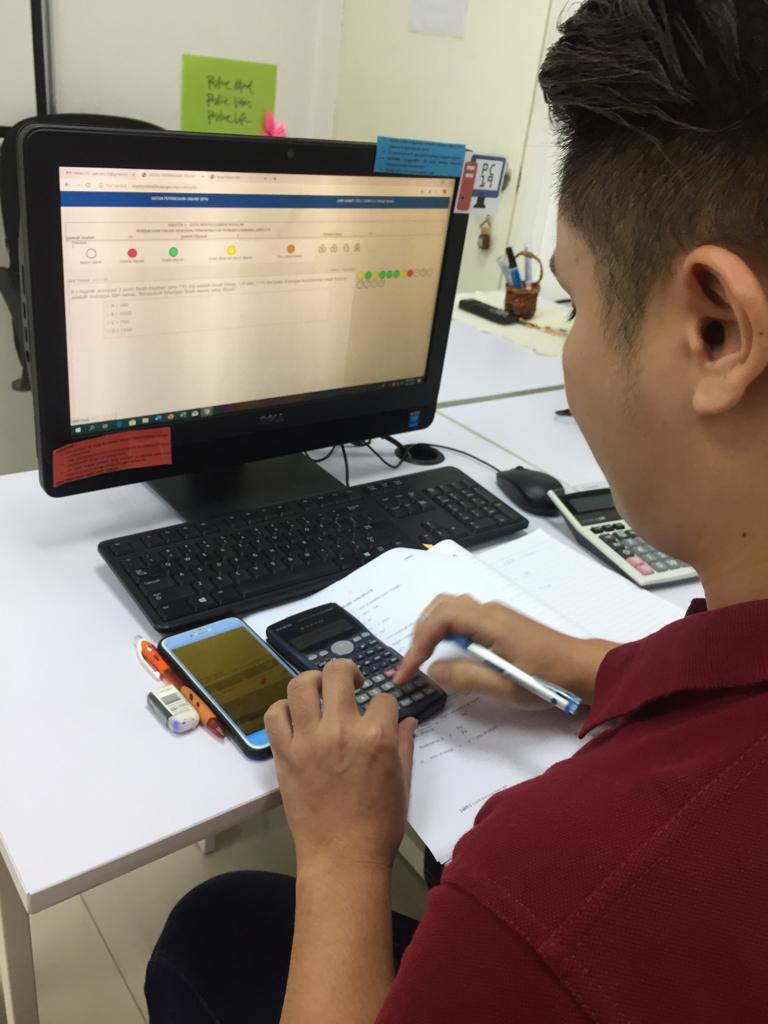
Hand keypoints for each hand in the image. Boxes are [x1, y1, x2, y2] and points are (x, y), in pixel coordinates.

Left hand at [265, 660, 417, 871]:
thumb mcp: (402, 782)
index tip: (380, 716)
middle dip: (348, 672)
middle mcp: (341, 729)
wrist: (342, 857)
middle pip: (338, 673)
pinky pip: (274, 715)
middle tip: (350, 684)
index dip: (384, 705)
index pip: (383, 698)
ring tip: (318, 692)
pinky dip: (282, 709)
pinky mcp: (285, 754)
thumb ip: (404, 744)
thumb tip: (408, 720)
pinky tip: (294, 717)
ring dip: (312, 681)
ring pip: (301, 685)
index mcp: (377, 736)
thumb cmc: (379, 825)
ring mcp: (309, 740)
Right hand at [394, 594, 616, 707]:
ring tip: (426, 657)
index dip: (416, 645)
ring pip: (453, 608)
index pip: (439, 620)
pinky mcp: (503, 623)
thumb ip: (466, 677)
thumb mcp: (505, 687)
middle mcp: (490, 611)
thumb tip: (432, 670)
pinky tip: (452, 652)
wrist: (583, 669)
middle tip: (413, 663)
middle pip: (441, 606)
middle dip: (421, 633)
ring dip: (434, 629)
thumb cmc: (549, 680)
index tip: (406, 673)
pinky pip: (465, 616)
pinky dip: (448, 629)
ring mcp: (497, 614)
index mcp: (489, 623)